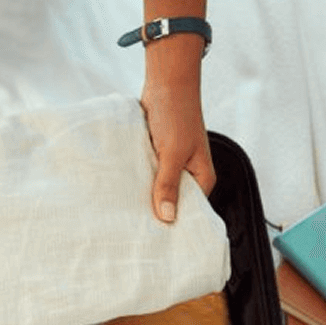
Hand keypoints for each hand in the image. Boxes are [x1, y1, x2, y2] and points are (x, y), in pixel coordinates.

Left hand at [139, 38, 216, 222]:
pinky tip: (123, 193)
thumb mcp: (172, 153)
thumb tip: (167, 217)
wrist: (166, 83)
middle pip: (173, 203)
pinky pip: (148, 176)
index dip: (173, 225)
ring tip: (126, 216)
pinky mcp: (157, 158)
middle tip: (135, 232)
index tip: (155, 241)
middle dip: (156, 213)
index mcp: (202, 178)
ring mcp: (172, 167)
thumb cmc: (176, 114)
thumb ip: (168, 184)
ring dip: (144, 197)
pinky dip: (138, 182)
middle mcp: (189, 175)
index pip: (190, 212)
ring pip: (158, 190)